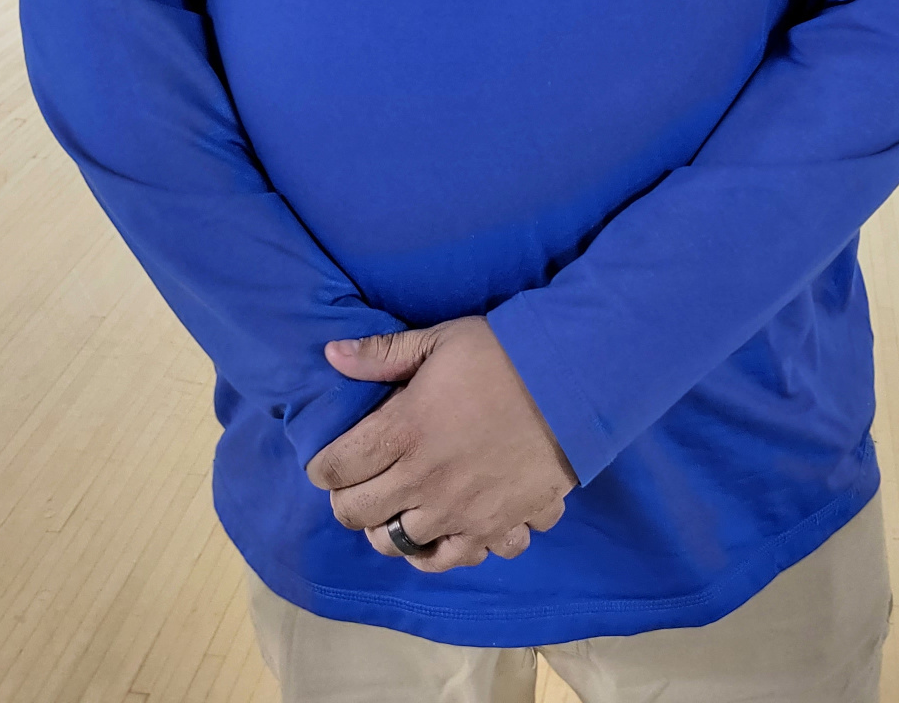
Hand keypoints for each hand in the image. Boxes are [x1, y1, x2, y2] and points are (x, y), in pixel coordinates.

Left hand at [305, 316, 576, 572]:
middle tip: (356, 486)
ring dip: (390, 530)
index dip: (323, 467)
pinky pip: (457, 558)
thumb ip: (382, 354)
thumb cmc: (503, 354)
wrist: (575, 383)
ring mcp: (461, 511)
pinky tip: (445, 530)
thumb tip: (330, 354)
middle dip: (346, 502)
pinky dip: (445, 550)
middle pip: (358, 514)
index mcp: (404, 430)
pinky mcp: (498, 527)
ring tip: (396, 510)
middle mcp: (425, 480)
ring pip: (400, 544)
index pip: (337, 467)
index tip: (327, 462)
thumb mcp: (440, 340)